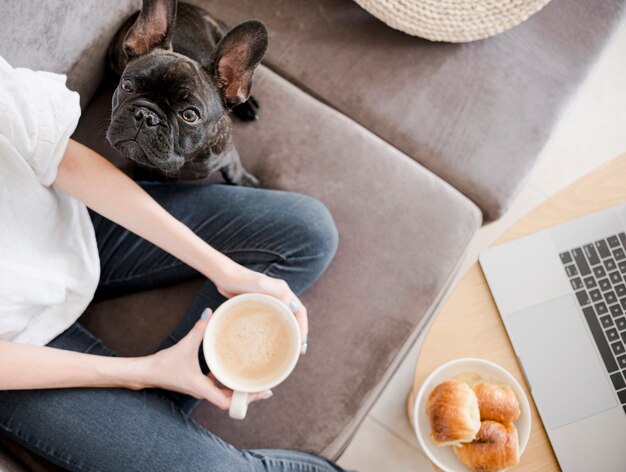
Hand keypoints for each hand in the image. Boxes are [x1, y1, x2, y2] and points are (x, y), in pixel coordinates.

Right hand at [144, 313, 271, 409]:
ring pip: (225, 395)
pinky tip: (234, 370)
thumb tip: (209, 312)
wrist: (147, 372)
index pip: (228, 403)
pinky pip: (218, 387)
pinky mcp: (198, 384)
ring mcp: (201, 390)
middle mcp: (204, 392)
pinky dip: (227, 382)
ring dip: (239, 390)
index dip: (245, 400)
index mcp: (202, 388)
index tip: (259, 391)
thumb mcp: (185, 345)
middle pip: (231, 401)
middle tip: (265, 386)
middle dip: (248, 395)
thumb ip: (199, 328)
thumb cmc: (165, 363)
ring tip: (255, 380)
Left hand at [215, 264, 308, 353]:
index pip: (300, 311)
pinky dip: (276, 329)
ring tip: (289, 347)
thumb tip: (294, 309)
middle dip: (299, 332)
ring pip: (284, 318)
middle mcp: (279, 295)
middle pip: (295, 315)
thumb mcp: (262, 286)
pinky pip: (273, 318)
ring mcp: (269, 300)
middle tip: (299, 350)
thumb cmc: (242, 280)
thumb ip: (279, 294)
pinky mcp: (259, 304)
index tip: (302, 343)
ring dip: (289, 331)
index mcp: (283, 291)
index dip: (303, 327)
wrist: (224, 276)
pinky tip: (271, 338)